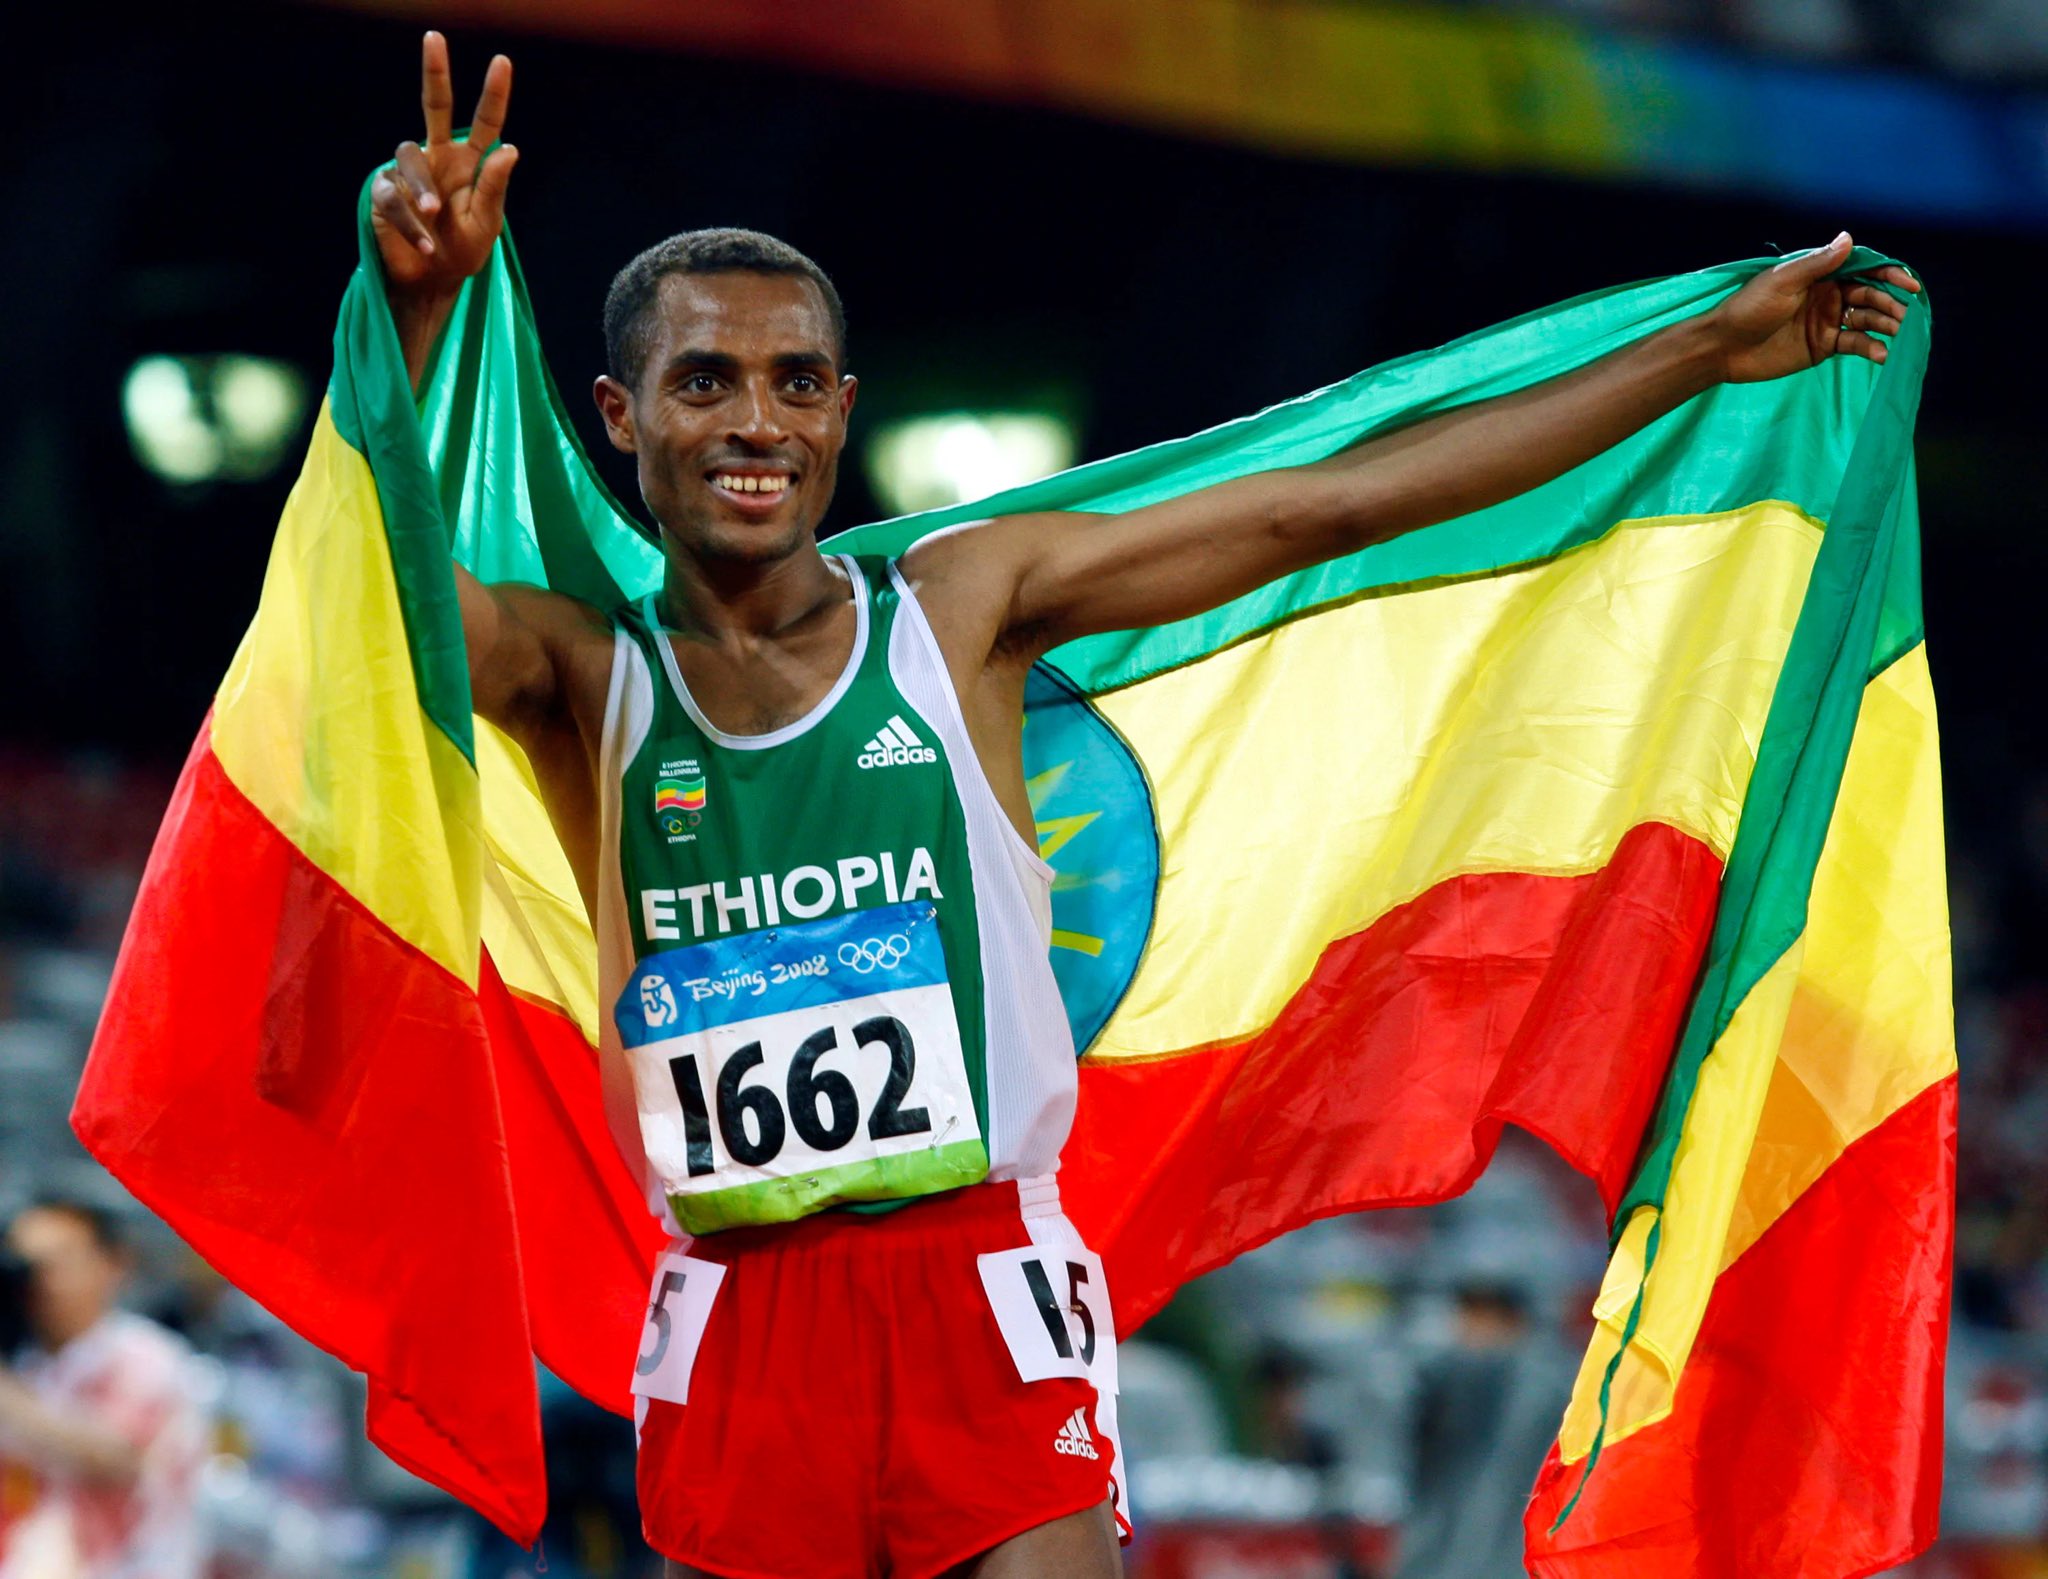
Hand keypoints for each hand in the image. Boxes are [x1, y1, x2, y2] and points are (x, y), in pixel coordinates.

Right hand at [369, 32, 517, 299]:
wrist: (432, 283)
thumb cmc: (464, 251)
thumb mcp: (486, 223)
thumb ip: (494, 186)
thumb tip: (510, 147)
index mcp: (469, 162)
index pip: (485, 123)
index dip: (493, 94)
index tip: (502, 61)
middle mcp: (438, 157)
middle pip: (433, 105)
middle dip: (435, 72)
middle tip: (434, 38)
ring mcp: (409, 172)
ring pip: (409, 156)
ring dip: (423, 188)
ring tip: (435, 216)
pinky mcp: (384, 193)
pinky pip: (394, 197)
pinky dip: (411, 223)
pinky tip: (426, 245)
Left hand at [1712, 232, 1920, 383]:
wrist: (1724, 348)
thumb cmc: (1748, 309)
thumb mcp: (1782, 282)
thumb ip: (1817, 264)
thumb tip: (1849, 238)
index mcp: (1820, 274)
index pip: (1863, 269)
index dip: (1889, 273)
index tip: (1908, 284)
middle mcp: (1829, 295)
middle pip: (1871, 294)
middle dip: (1891, 302)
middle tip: (1906, 316)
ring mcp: (1828, 321)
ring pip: (1867, 319)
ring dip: (1886, 325)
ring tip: (1898, 333)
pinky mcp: (1824, 346)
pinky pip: (1855, 344)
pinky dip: (1871, 347)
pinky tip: (1881, 354)